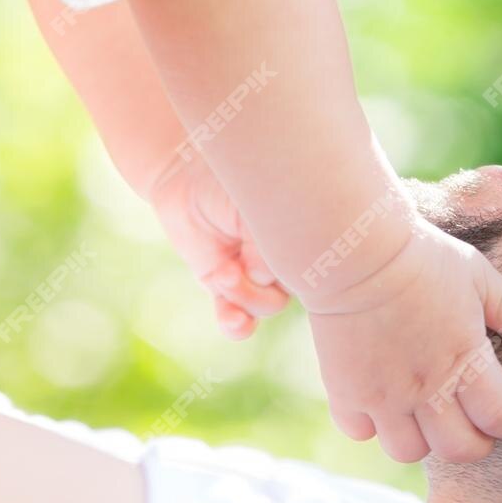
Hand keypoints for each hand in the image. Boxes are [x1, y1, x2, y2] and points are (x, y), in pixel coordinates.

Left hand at [147, 159, 289, 339]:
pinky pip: (236, 317)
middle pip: (291, 290)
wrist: (185, 178)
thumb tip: (268, 277)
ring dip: (244, 297)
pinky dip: (236, 324)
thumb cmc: (229, 182)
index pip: (316, 267)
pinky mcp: (224, 286)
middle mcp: (282, 258)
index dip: (300, 272)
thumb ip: (269, 244)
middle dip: (263, 289)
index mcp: (301, 233)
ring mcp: (253, 275)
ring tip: (222, 273)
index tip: (279, 261)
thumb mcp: (254, 207)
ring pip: (265, 306)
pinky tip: (233, 322)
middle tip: (236, 267)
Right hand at [307, 218, 501, 462]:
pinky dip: (372, 424)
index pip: (499, 418)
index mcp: (465, 359)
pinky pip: (362, 432)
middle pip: (458, 449)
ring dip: (421, 439)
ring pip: (408, 451)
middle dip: (472, 443)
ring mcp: (384, 395)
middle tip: (470, 424)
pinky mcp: (346, 392)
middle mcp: (426, 387)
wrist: (355, 252)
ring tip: (424, 414)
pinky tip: (381, 399)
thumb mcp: (478, 275)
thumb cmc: (423, 258)